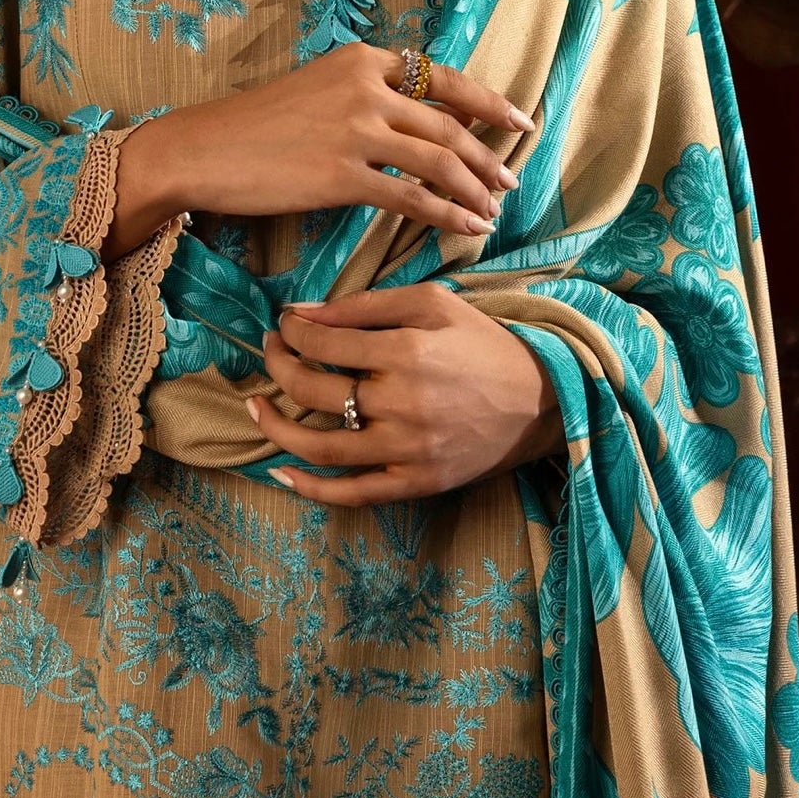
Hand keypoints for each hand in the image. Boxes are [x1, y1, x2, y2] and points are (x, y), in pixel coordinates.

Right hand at [144, 42, 535, 241]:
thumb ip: (365, 96)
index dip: (487, 102)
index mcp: (362, 59)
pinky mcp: (342, 173)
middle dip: (486, 155)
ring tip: (491, 209)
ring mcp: (355, 129)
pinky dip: (445, 213)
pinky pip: (411, 196)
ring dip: (473, 187)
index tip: (519, 120)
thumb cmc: (255, 126)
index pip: (442, 78)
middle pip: (447, 123)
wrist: (204, 149)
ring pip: (438, 159)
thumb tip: (412, 124)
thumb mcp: (317, 89)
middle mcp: (365, 86)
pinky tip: (464, 226)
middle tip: (509, 181)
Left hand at [244, 281, 565, 505]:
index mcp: (406, 351)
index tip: (284, 324)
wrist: (542, 399)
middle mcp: (401, 403)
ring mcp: (407, 449)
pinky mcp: (416, 482)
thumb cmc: (483, 343)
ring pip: (320, 445)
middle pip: (312, 389)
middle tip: (269, 351)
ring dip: (276, 426)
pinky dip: (311, 488)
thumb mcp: (431, 303)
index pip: (322, 342)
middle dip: (278, 365)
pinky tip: (281, 471)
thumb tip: (303, 311)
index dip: (292, 332)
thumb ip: (364, 305)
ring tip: (256, 405)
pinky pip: (352, 493)